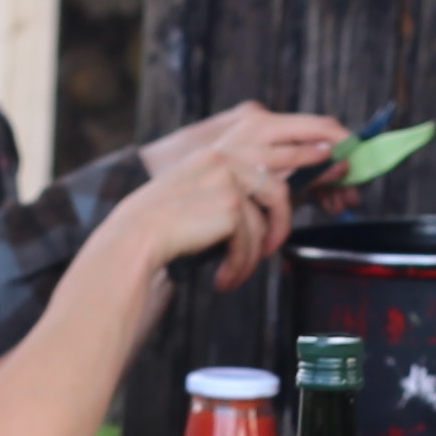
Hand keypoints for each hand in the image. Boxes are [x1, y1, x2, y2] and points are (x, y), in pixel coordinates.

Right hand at [98, 141, 288, 290]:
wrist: (131, 242)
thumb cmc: (157, 230)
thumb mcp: (193, 199)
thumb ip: (225, 194)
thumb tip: (263, 211)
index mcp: (213, 155)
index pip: (262, 159)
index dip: (293, 166)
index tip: (303, 185)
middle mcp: (223, 160)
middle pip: (276, 189)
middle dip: (282, 223)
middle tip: (273, 249)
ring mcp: (228, 180)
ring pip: (264, 225)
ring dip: (252, 257)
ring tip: (233, 275)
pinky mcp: (230, 206)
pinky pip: (252, 243)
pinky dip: (241, 267)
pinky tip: (223, 279)